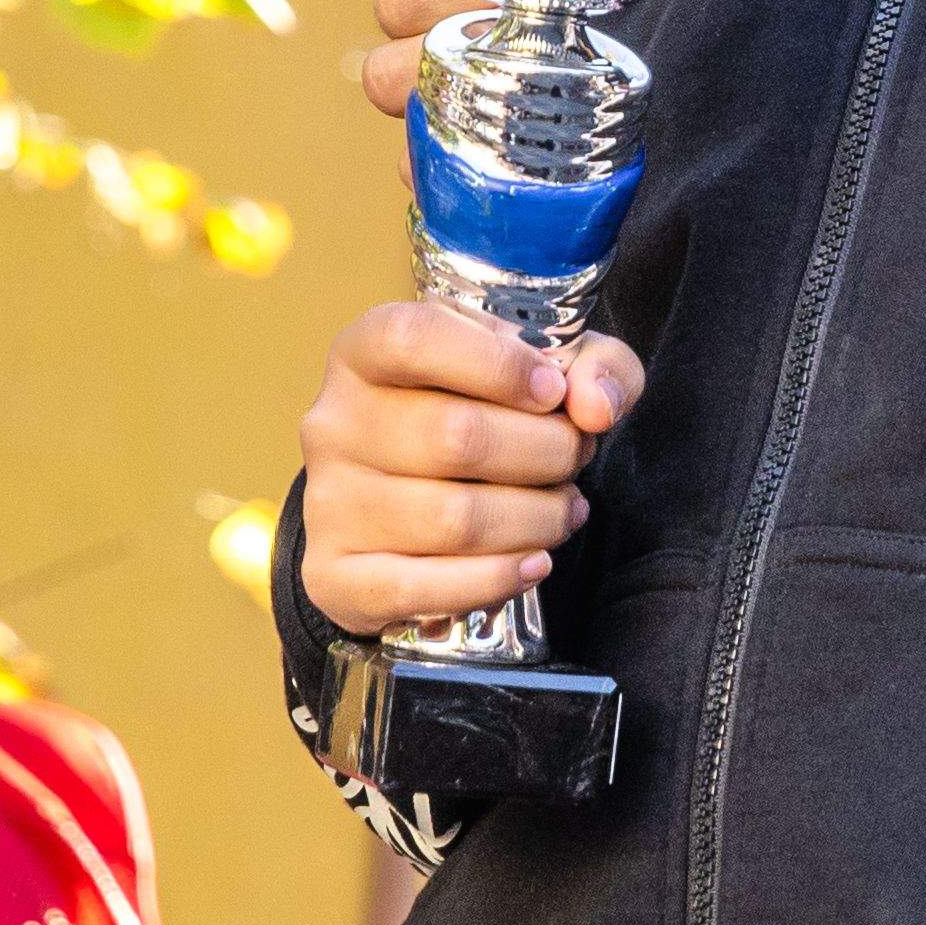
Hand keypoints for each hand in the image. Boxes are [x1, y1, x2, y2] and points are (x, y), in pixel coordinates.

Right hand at [291, 296, 645, 636]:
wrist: (404, 504)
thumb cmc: (481, 415)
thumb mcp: (542, 368)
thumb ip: (592, 365)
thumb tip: (596, 406)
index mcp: (366, 351)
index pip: (414, 337)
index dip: (498, 363)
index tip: (554, 391)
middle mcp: (334, 423)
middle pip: (455, 437)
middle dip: (546, 452)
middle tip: (577, 456)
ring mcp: (329, 503)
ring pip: (452, 519)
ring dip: (535, 519)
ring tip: (565, 509)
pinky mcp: (336, 576)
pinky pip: (423, 587)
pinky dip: (496, 579)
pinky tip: (535, 562)